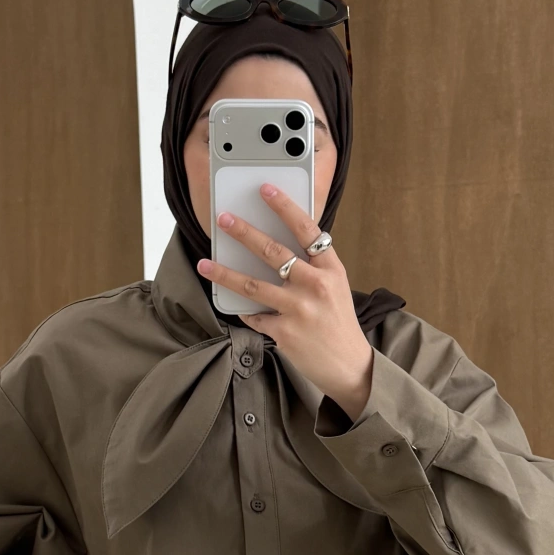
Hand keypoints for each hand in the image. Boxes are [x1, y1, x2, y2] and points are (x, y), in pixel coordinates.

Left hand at [198, 184, 374, 421]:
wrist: (348, 364)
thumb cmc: (338, 322)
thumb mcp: (335, 287)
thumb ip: (312, 266)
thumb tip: (277, 246)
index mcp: (330, 269)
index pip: (306, 230)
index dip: (284, 207)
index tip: (265, 190)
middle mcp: (315, 286)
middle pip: (274, 252)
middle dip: (245, 232)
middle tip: (224, 219)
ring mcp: (299, 310)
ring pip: (254, 285)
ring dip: (225, 273)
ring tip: (205, 263)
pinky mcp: (284, 332)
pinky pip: (254, 315)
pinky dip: (244, 310)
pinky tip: (235, 305)